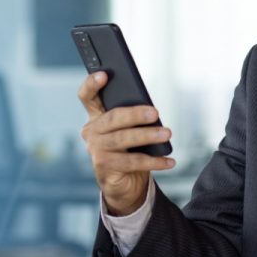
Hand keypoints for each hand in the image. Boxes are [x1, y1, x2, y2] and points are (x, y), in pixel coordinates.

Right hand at [77, 71, 174, 215]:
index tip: (104, 74)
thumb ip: (132, 117)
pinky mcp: (104, 167)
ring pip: (123, 139)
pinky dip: (154, 161)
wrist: (123, 182)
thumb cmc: (129, 148)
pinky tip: (170, 160)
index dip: (92, 84)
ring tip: (167, 134)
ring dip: (147, 136)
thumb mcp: (129, 129)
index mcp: (96, 116)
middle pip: (112, 118)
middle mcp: (92, 131)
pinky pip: (132, 162)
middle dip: (134, 114)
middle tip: (155, 113)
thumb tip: (151, 111)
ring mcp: (96, 150)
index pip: (87, 96)